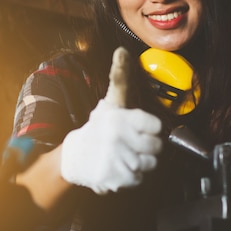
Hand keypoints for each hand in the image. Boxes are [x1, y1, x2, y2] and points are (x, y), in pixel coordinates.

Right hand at [60, 47, 162, 193]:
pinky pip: (139, 179)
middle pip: (156, 147)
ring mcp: (115, 158)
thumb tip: (122, 50)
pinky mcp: (113, 177)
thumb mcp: (111, 102)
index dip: (150, 128)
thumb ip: (121, 77)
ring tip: (125, 156)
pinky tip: (121, 168)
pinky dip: (132, 177)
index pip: (156, 125)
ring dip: (140, 163)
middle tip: (132, 144)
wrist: (74, 157)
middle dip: (147, 147)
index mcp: (120, 117)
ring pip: (149, 164)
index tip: (138, 129)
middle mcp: (117, 137)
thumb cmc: (99, 127)